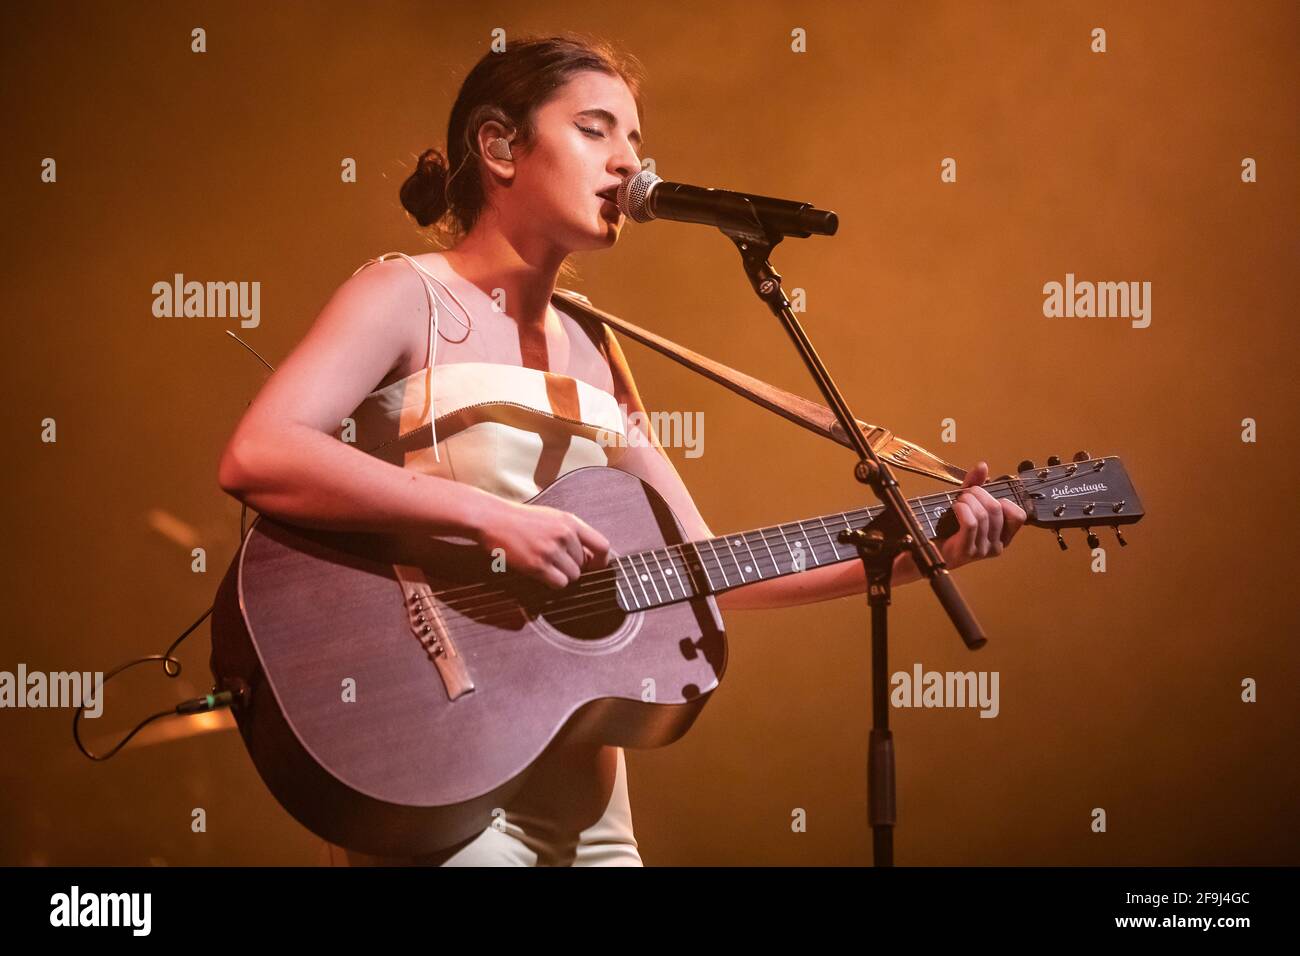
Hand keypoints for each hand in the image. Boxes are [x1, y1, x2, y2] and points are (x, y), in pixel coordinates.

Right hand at [474, 500, 611, 589]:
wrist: (493, 519)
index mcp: (571, 521)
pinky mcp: (537, 565)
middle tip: (554, 562)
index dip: (601, 561)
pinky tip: (541, 573)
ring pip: (573, 576)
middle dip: (572, 567)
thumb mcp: (552, 517)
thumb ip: (573, 532)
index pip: (602, 546)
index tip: (594, 567)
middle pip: (584, 565)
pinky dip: (553, 583)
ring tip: (546, 565)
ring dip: (562, 575)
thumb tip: (591, 556)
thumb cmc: (522, 519)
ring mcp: (551, 550)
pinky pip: (559, 583)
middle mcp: (564, 534)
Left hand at [935, 460, 1026, 569]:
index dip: (1003, 501)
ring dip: (967, 501)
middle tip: (964, 495)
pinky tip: (954, 508)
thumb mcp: (966, 503)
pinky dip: (962, 510)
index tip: (987, 498)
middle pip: (996, 509)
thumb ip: (976, 484)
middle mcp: (996, 546)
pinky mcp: (967, 551)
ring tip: (957, 502)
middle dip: (978, 494)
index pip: (1019, 516)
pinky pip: (971, 523)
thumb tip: (982, 466)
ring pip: (983, 515)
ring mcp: (982, 550)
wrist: (928, 547)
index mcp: (1002, 536)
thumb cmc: (948, 528)